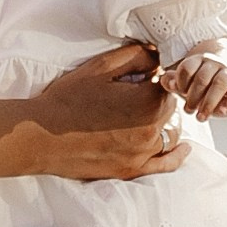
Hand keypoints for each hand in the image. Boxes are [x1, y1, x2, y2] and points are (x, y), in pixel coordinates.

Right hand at [25, 43, 189, 179]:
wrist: (42, 135)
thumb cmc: (68, 98)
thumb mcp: (101, 67)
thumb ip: (136, 56)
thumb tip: (157, 56)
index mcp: (147, 101)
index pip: (170, 85)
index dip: (158, 77)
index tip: (146, 75)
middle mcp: (152, 130)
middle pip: (170, 109)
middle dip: (159, 98)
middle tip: (137, 92)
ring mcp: (143, 153)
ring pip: (169, 134)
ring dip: (162, 122)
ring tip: (144, 114)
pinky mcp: (132, 170)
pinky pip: (164, 164)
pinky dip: (176, 155)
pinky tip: (183, 148)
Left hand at [156, 40, 226, 119]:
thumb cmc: (203, 80)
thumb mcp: (187, 80)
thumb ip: (174, 81)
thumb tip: (167, 82)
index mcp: (199, 60)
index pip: (187, 68)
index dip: (181, 83)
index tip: (181, 94)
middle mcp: (215, 64)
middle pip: (202, 78)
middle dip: (193, 97)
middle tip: (189, 111)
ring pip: (219, 84)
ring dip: (208, 103)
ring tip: (201, 117)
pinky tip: (222, 112)